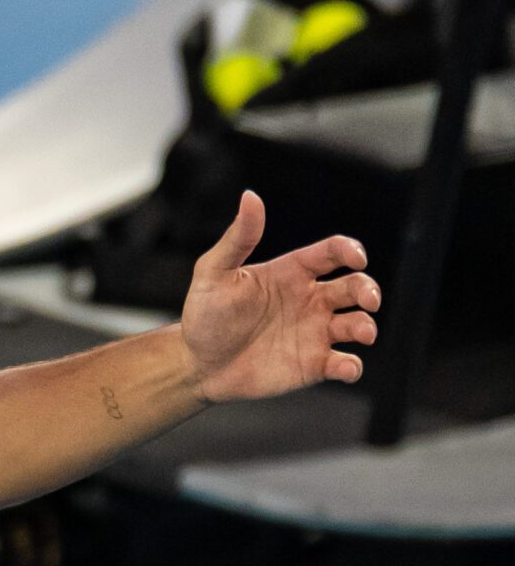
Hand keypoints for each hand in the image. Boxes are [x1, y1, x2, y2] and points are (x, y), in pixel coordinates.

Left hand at [178, 191, 380, 403]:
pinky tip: (345, 368)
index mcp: (292, 272)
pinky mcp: (313, 364)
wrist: (196, 363)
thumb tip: (250, 197)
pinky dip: (353, 366)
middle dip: (369, 290)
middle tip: (368, 300)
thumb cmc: (204, 315)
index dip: (350, 250)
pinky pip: (345, 363)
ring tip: (362, 332)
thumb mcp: (214, 273)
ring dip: (367, 326)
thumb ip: (237, 238)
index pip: (333, 252)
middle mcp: (310, 300)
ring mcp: (314, 332)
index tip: (356, 258)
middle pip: (356, 286)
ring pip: (357, 323)